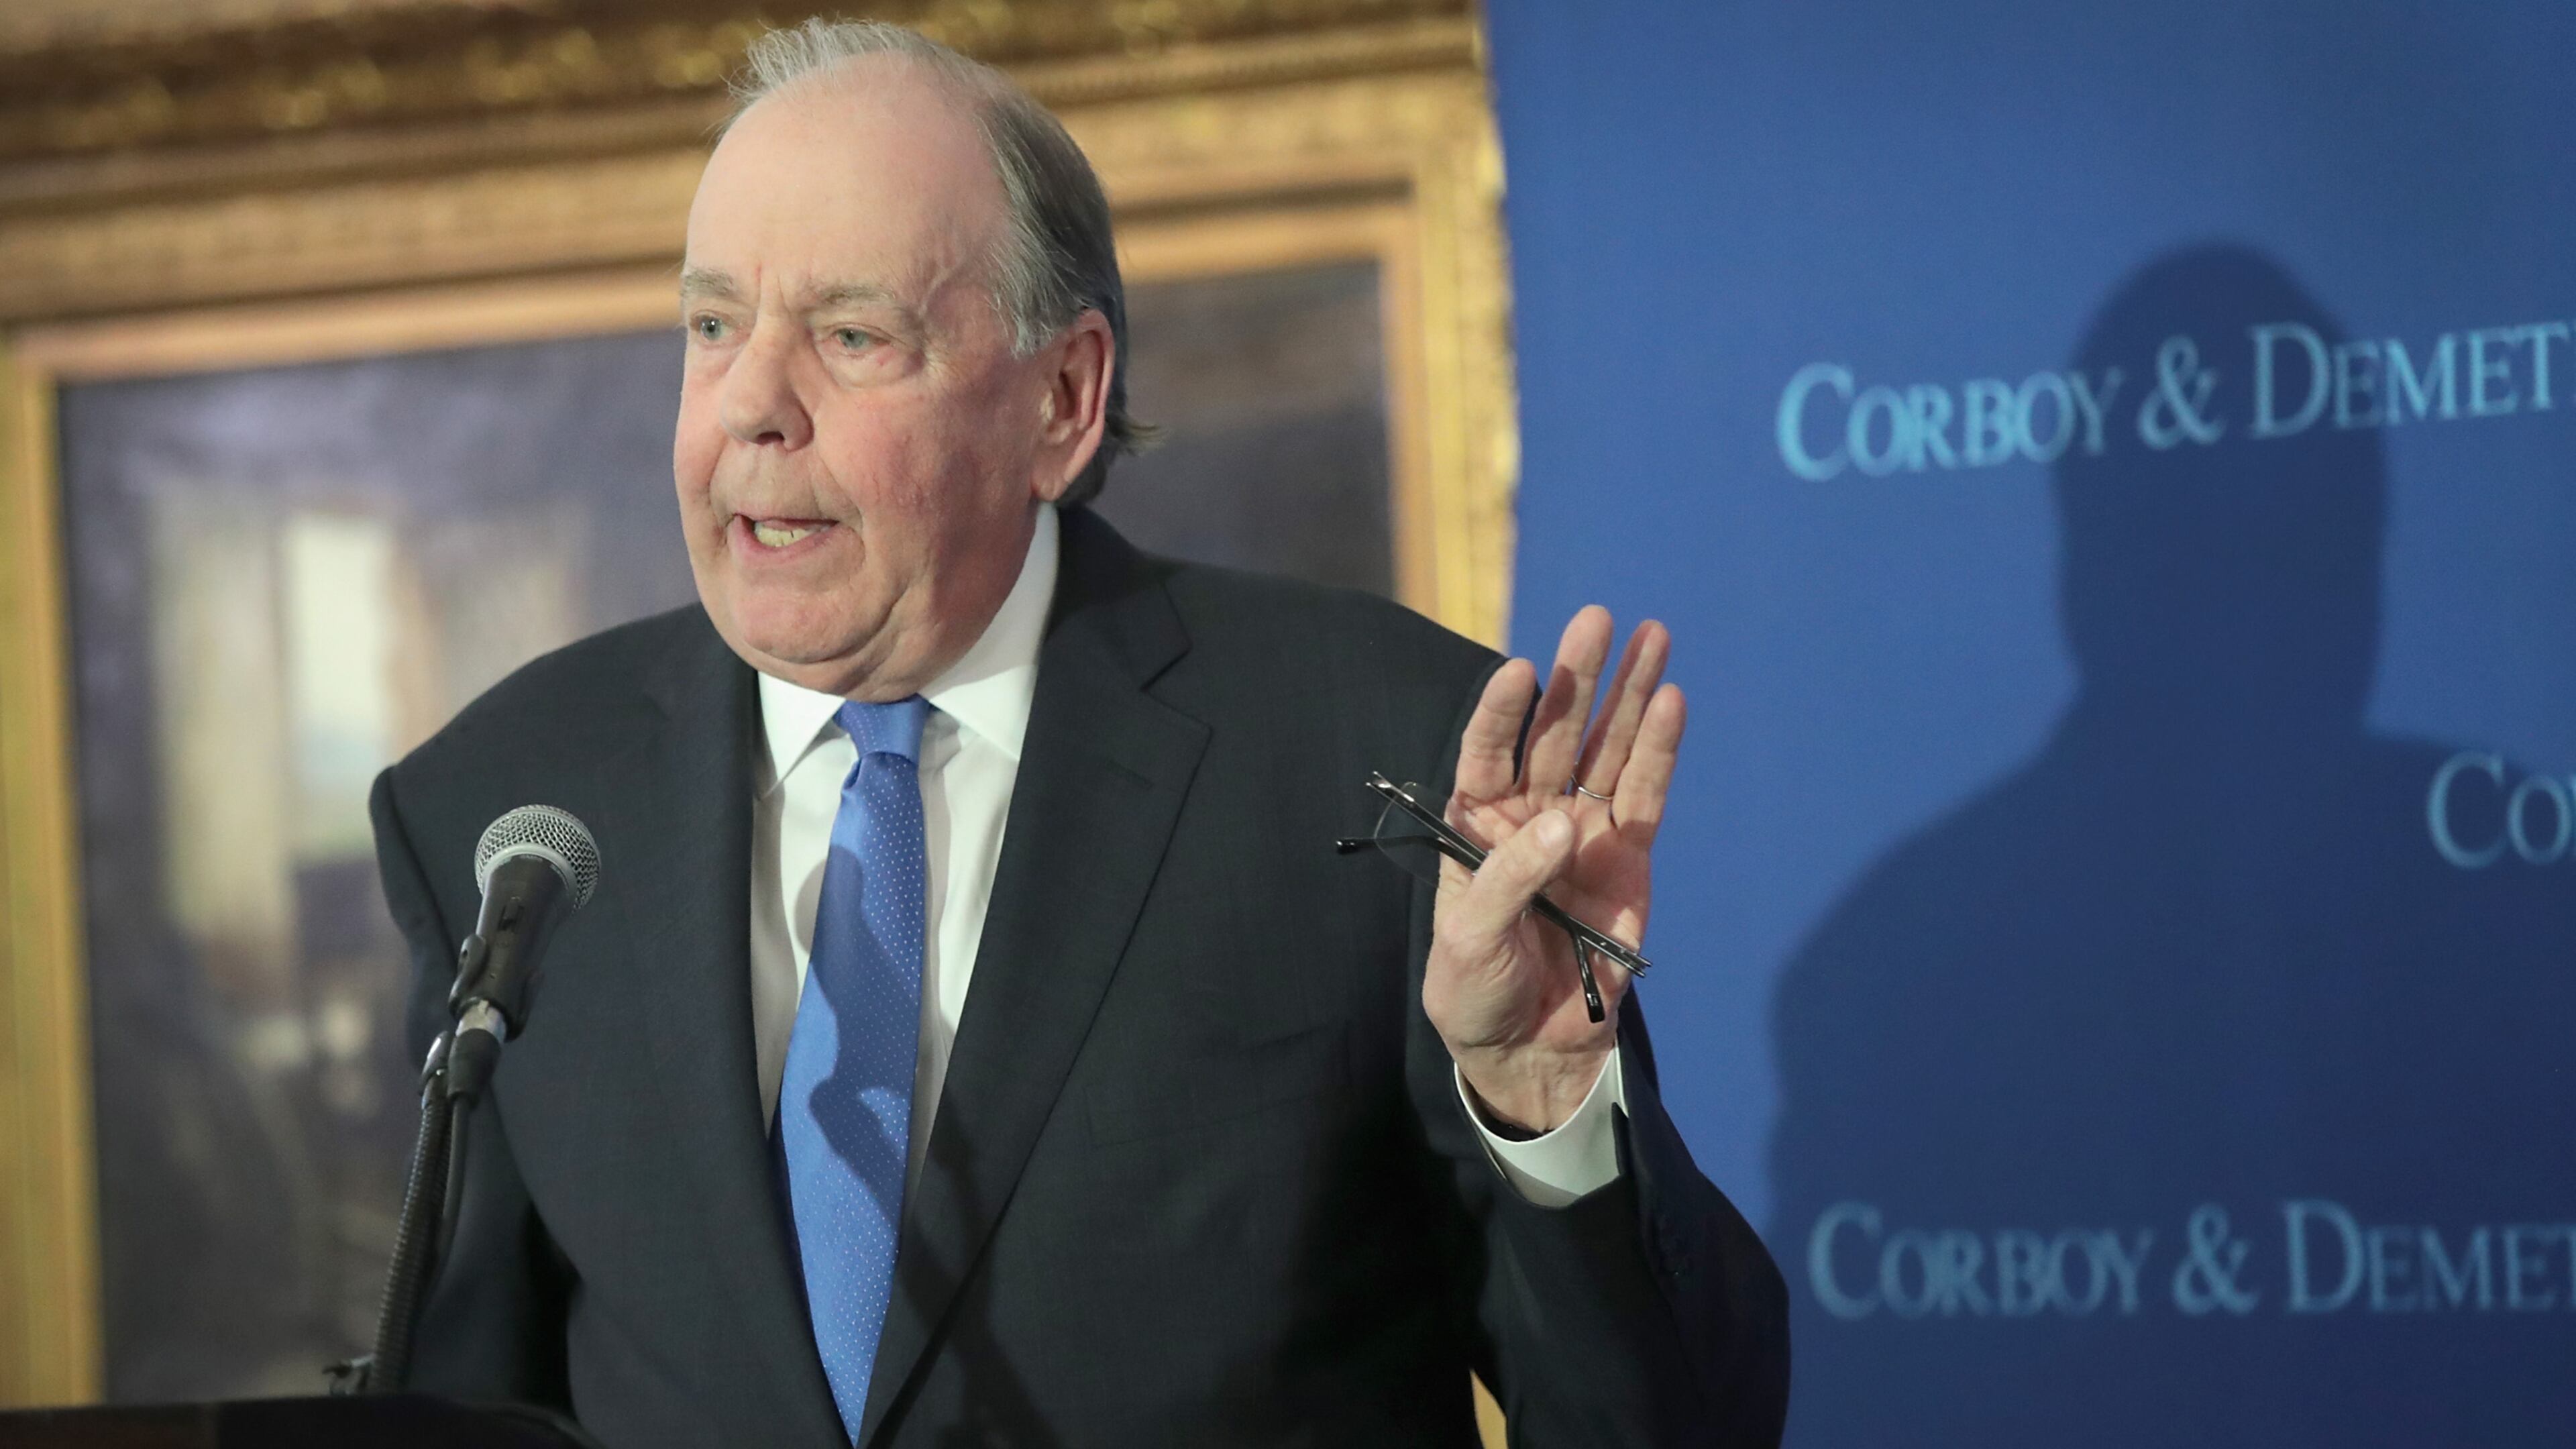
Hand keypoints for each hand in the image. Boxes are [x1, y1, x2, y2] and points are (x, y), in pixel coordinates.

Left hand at [1423, 605, 1681, 1133]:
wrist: (1528, 1049)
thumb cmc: (1475, 991)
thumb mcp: (1469, 940)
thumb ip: (1513, 879)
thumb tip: (1566, 825)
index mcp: (1476, 823)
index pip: (1487, 752)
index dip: (1503, 713)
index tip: (1520, 671)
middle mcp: (1531, 815)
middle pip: (1556, 734)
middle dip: (1578, 678)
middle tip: (1596, 619)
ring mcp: (1584, 833)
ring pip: (1609, 750)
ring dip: (1630, 695)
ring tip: (1652, 633)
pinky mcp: (1629, 860)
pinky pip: (1646, 796)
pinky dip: (1661, 751)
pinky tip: (1672, 700)